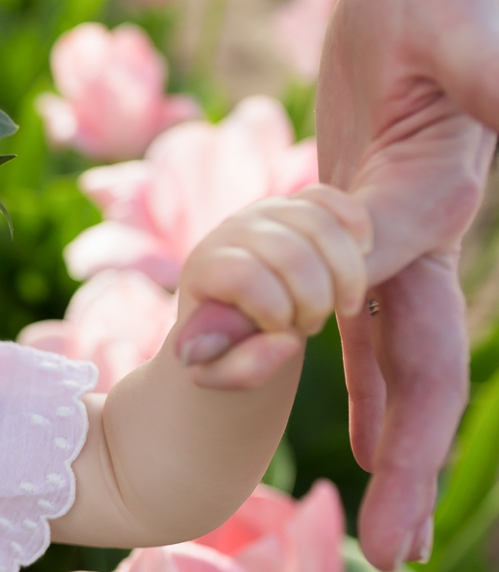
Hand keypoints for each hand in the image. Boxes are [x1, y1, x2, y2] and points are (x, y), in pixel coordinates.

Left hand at [173, 184, 371, 390]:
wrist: (240, 319)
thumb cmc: (229, 349)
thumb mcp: (224, 373)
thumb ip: (243, 369)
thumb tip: (285, 340)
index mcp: (206, 267)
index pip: (246, 276)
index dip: (274, 311)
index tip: (280, 333)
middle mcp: (234, 230)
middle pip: (291, 252)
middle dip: (314, 300)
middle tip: (310, 327)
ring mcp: (267, 211)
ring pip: (319, 223)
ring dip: (344, 274)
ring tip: (342, 306)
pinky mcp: (298, 204)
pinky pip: (331, 198)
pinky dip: (355, 225)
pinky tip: (364, 254)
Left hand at [316, 0, 498, 567]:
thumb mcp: (458, 23)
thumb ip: (493, 76)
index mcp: (438, 202)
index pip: (395, 302)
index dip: (389, 385)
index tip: (379, 455)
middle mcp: (426, 237)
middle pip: (420, 368)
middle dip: (407, 458)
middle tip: (390, 549)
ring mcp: (401, 237)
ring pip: (393, 361)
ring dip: (388, 444)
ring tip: (383, 538)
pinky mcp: (369, 220)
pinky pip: (367, 323)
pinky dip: (365, 384)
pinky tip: (364, 447)